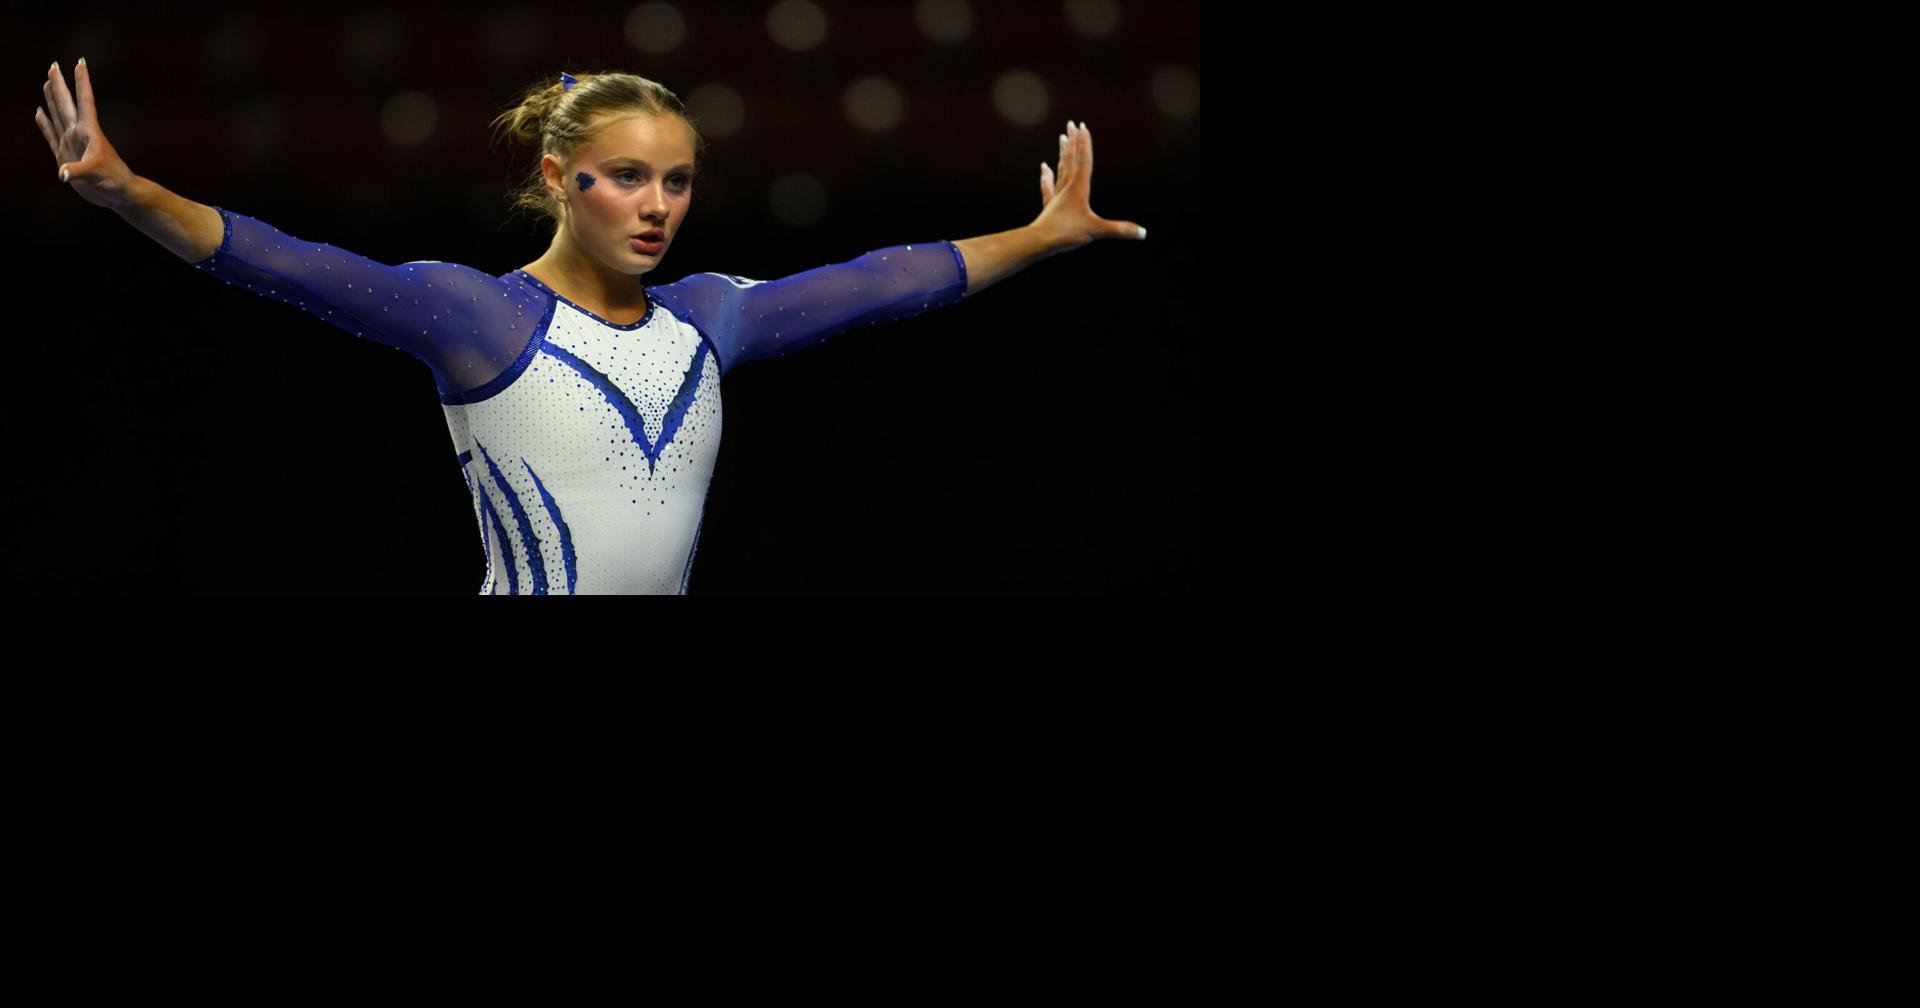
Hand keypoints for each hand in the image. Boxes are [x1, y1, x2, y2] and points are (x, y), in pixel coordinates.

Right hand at [36, 59, 135, 209]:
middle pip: (66, 103)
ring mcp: (71, 143)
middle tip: (53, 65)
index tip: (81, 62)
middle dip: (60, 84)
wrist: (117, 194)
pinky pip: (50, 135)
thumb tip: (62, 174)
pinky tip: (38, 112)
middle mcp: (79, 133)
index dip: (82, 82)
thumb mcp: (95, 174)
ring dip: (51, 99)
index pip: (85, 100)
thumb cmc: (112, 181)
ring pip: (58, 115)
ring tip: (47, 82)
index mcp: (89, 131)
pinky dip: (44, 123)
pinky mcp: (64, 155)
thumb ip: (78, 172)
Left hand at [1032, 119, 1144, 252]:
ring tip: (1061, 139)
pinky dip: (1047, 176)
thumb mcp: (1096, 230)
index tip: (1083, 126)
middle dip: (1073, 142)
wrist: (1039, 242)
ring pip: (1061, 169)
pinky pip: (1048, 186)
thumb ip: (1119, 229)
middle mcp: (1067, 188)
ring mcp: (1057, 196)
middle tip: (1071, 124)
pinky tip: (1044, 167)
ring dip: (1063, 153)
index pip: (1083, 161)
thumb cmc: (1066, 234)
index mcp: (1078, 188)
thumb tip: (1143, 233)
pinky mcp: (1049, 207)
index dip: (1084, 143)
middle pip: (1071, 160)